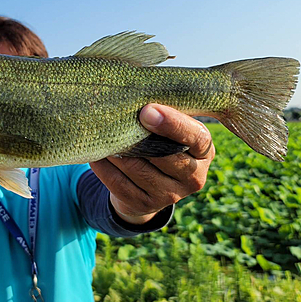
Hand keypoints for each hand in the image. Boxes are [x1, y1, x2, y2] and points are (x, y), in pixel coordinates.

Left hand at [90, 103, 214, 224]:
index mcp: (204, 152)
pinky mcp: (144, 205)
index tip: (147, 111)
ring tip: (102, 133)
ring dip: (115, 149)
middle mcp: (193, 178)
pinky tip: (96, 153)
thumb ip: (165, 115)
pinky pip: (118, 182)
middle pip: (162, 154)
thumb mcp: (172, 131)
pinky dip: (103, 166)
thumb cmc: (161, 144)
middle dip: (135, 135)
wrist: (148, 186)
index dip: (172, 124)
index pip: (197, 138)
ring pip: (136, 167)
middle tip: (114, 117)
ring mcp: (169, 196)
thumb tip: (138, 96)